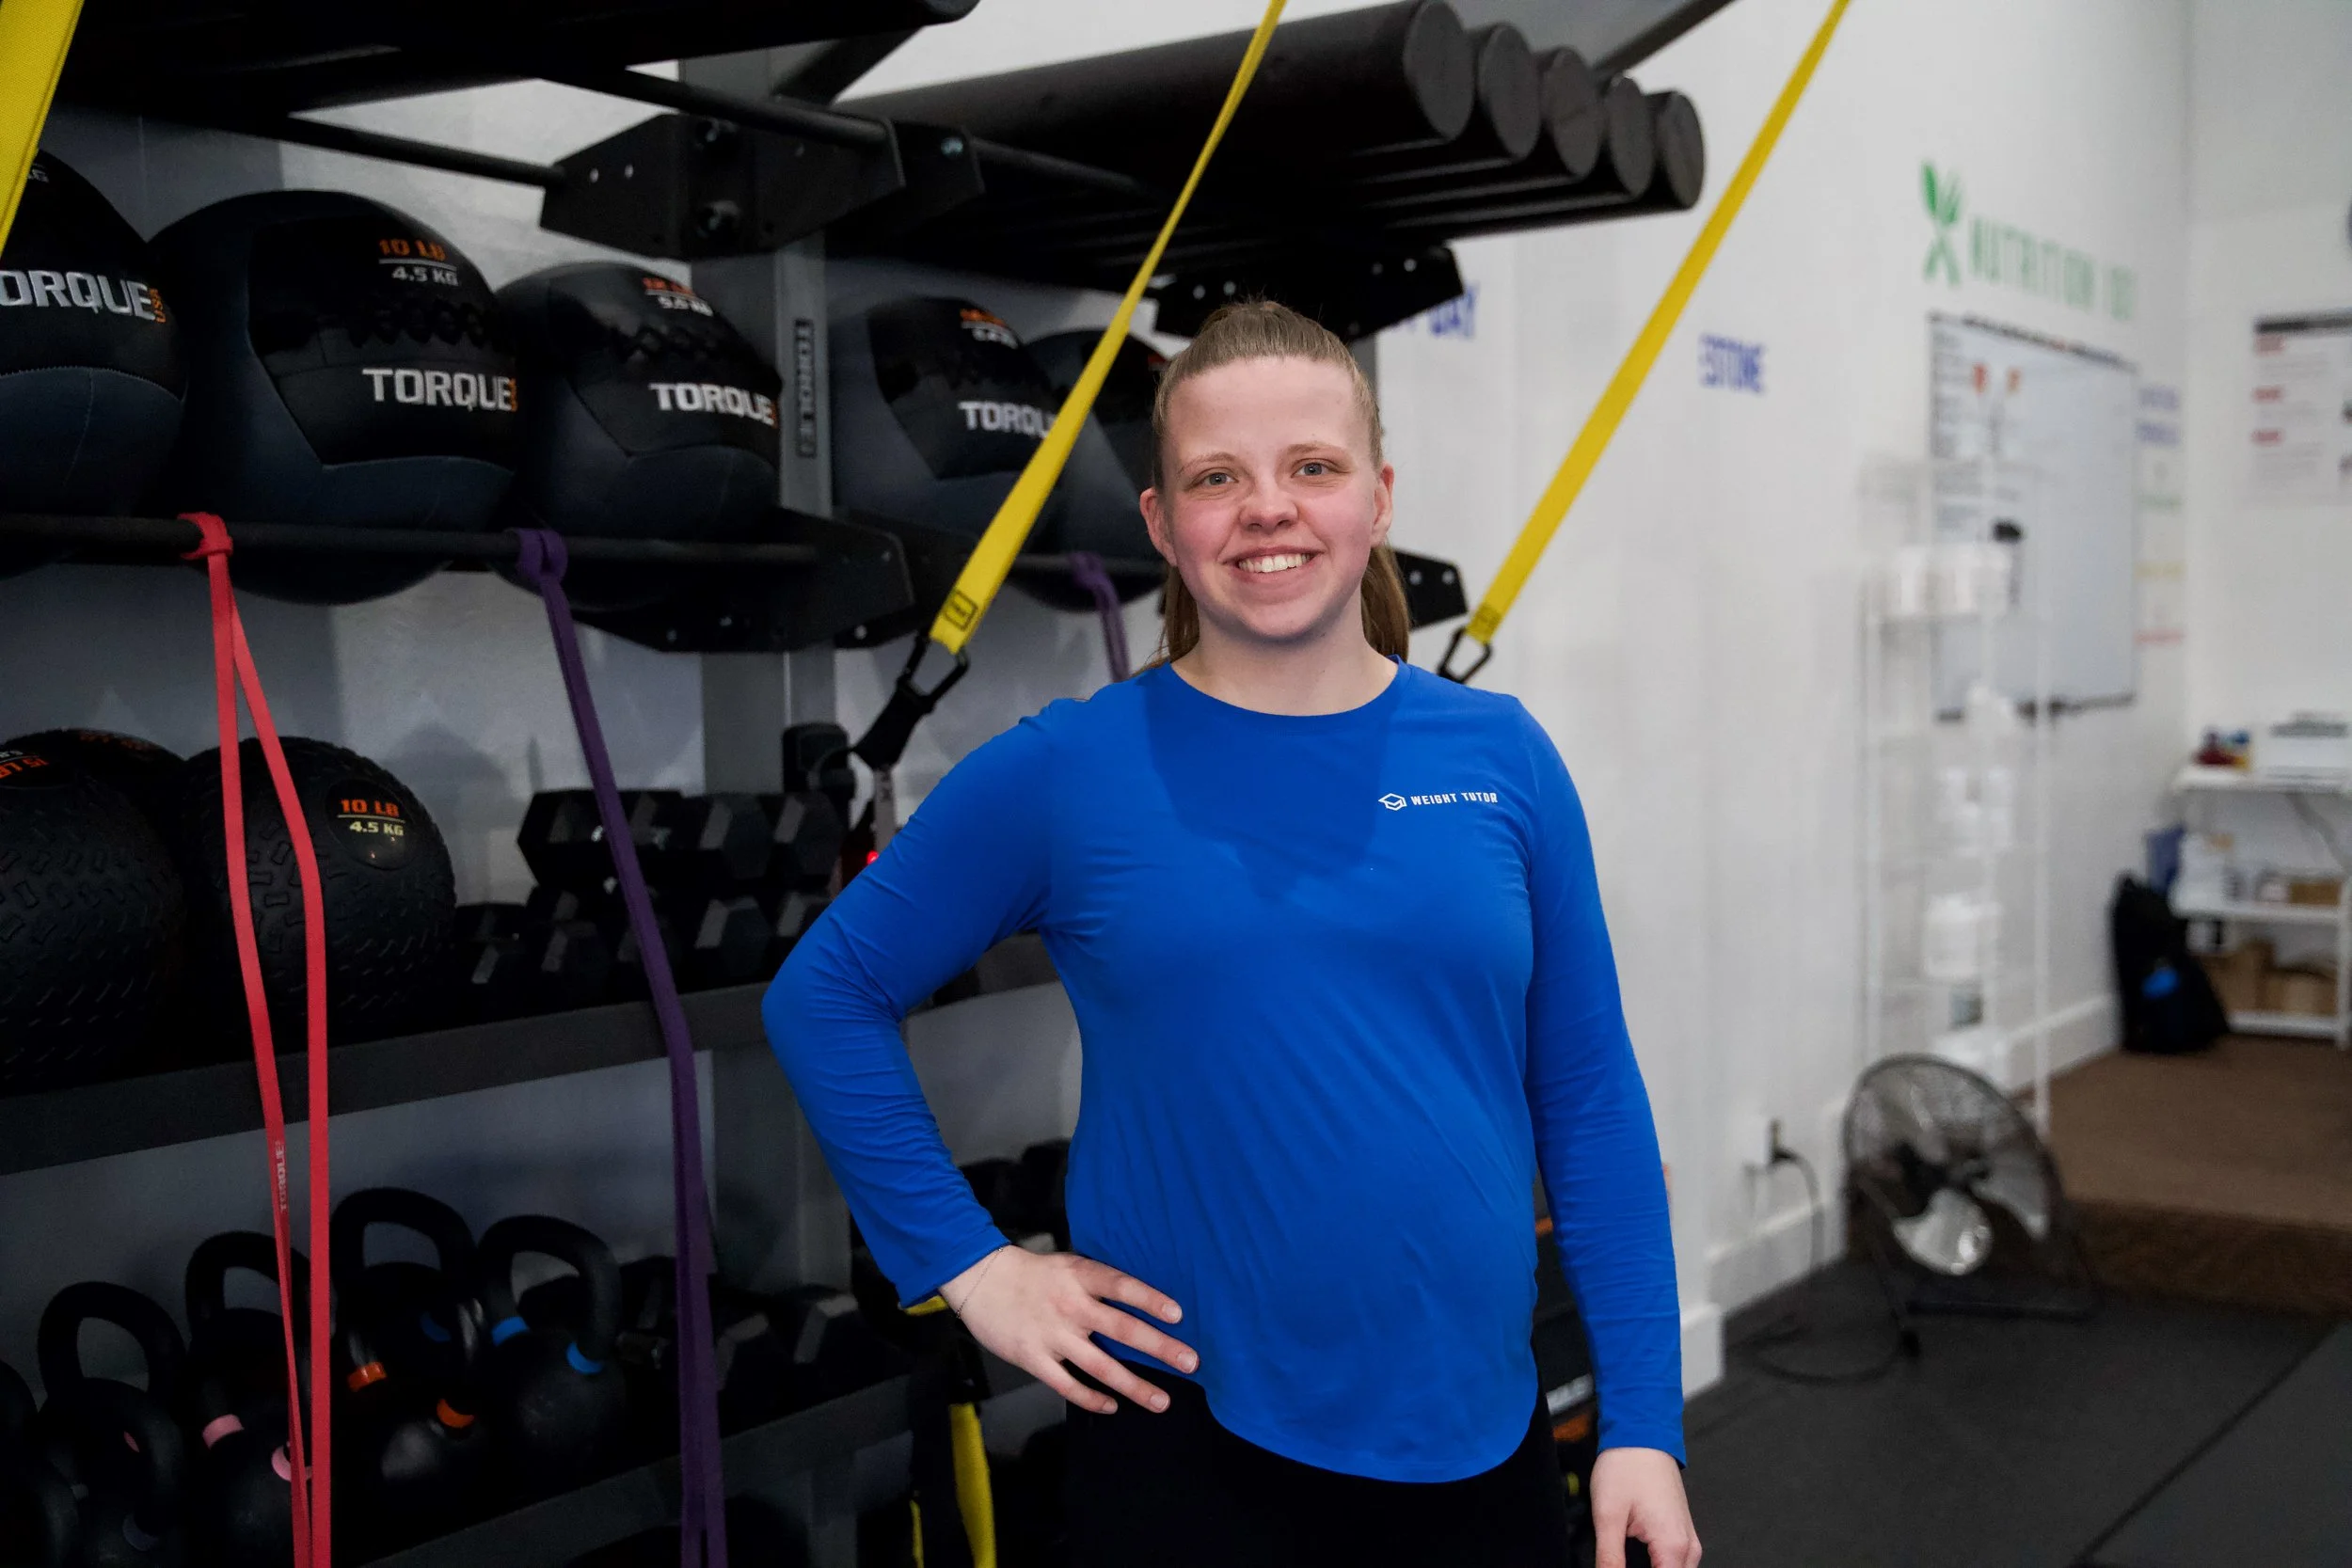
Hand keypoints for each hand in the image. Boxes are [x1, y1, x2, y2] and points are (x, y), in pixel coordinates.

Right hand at [942, 1246, 1196, 1415]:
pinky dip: (1091, 1398)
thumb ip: (1098, 1283)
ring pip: (1100, 1366)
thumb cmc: (1034, 1274)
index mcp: (1080, 1277)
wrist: (982, 1280)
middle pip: (1122, 1329)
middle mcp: (1071, 1307)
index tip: (1178, 1315)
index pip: (1122, 1287)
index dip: (1150, 1300)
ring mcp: (1053, 1335)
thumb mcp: (1069, 1266)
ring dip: (1134, 1386)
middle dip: (1159, 1347)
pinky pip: (1067, 1385)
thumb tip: (1140, 1303)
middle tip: (1190, 1362)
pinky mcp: (1034, 1358)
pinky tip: (1112, 1406)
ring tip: (1161, 1401)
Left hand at [1591, 1446, 1699, 1567]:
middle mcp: (1688, 1547)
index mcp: (1672, 1546)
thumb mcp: (1607, 1516)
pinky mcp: (1682, 1533)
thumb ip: (1609, 1559)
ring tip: (1623, 1559)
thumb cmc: (1626, 1466)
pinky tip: (1634, 1559)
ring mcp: (1688, 1540)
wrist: (1641, 1434)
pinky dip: (1658, 1565)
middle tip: (1617, 1561)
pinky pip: (1675, 1563)